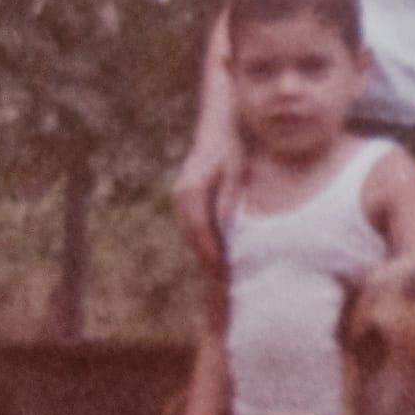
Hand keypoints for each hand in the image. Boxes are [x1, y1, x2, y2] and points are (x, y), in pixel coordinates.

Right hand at [171, 130, 242, 269]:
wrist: (216, 128)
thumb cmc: (230, 149)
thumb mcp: (234, 173)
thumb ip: (228, 200)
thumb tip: (226, 228)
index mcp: (191, 191)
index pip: (202, 231)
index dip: (214, 255)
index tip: (225, 275)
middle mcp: (180, 197)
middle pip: (194, 238)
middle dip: (208, 263)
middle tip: (224, 286)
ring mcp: (179, 198)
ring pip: (192, 235)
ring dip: (205, 256)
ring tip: (220, 279)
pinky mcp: (184, 199)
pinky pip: (194, 227)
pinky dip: (204, 243)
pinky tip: (217, 257)